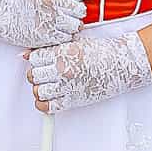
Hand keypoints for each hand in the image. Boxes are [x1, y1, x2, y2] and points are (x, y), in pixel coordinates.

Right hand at [0, 0, 96, 48]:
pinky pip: (68, 37)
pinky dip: (64, 34)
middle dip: (76, 10)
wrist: (10, 14)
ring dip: (72, 24)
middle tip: (64, 10)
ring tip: (61, 20)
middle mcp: (50, 2)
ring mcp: (49, 20)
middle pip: (80, 9)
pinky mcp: (47, 36)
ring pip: (77, 25)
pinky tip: (55, 28)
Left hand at [26, 28, 151, 113]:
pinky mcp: (74, 100)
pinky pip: (49, 107)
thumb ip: (52, 47)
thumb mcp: (75, 43)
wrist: (123, 63)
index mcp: (62, 53)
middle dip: (36, 74)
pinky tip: (50, 98)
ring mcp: (67, 86)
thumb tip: (28, 54)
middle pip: (33, 75)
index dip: (36, 60)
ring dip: (40, 89)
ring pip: (38, 92)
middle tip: (44, 74)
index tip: (41, 62)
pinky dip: (44, 104)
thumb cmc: (103, 51)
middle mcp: (62, 70)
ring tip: (49, 85)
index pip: (34, 58)